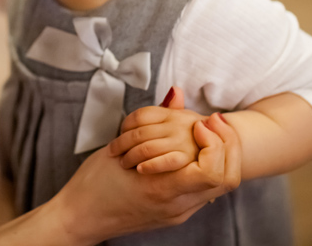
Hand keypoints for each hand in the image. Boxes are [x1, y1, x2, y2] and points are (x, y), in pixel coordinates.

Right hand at [45, 110, 240, 244]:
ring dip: (221, 154)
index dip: (214, 142)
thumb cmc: (94, 183)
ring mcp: (180, 212)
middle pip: (228, 178)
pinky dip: (207, 166)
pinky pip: (206, 189)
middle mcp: (177, 206)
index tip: (199, 124)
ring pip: (222, 185)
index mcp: (162, 190)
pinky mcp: (177, 213)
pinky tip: (195, 151)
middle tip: (212, 122)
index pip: (212, 171)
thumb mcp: (119, 149)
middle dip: (228, 145)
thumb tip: (177, 93)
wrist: (83, 217)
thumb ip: (152, 122)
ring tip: (207, 133)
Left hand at [109, 88, 205, 173]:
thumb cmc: (198, 136)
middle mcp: (177, 124)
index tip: (119, 135)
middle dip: (121, 144)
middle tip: (113, 152)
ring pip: (146, 147)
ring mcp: (183, 141)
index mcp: (173, 113)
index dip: (125, 126)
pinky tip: (140, 170)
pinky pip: (165, 160)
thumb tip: (174, 89)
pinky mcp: (188, 158)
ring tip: (122, 163)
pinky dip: (151, 165)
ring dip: (130, 156)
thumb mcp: (186, 119)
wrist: (224, 151)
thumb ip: (173, 107)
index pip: (139, 116)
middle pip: (139, 133)